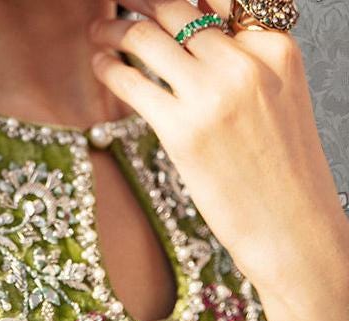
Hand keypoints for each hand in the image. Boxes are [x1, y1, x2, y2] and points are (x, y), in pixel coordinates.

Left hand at [88, 0, 348, 294]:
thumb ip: (243, 66)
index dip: (176, 2)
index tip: (150, 3)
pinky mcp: (182, 130)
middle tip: (119, 3)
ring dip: (114, 28)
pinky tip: (100, 66)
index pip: (216, 2)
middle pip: (176, 9)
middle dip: (138, 1)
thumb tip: (194, 48)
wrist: (291, 226)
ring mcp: (212, 95)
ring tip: (99, 30)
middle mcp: (244, 63)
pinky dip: (108, 67)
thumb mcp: (277, 100)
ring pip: (147, 37)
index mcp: (275, 49)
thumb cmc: (280, 170)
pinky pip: (131, 82)